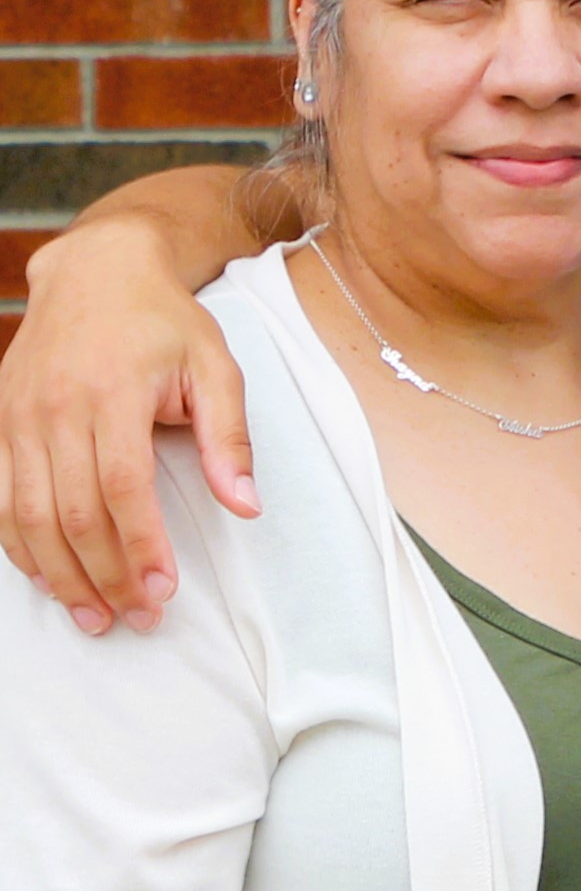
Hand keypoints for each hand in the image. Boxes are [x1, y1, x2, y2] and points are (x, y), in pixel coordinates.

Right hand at [0, 219, 258, 633]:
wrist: (96, 272)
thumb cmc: (165, 322)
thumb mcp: (216, 366)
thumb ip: (229, 437)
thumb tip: (245, 505)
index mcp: (113, 393)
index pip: (121, 488)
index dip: (140, 546)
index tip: (163, 591)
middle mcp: (55, 409)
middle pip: (72, 514)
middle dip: (105, 575)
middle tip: (137, 618)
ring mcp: (17, 418)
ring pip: (28, 516)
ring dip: (59, 575)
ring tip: (94, 616)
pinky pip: (0, 499)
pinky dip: (20, 546)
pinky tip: (47, 578)